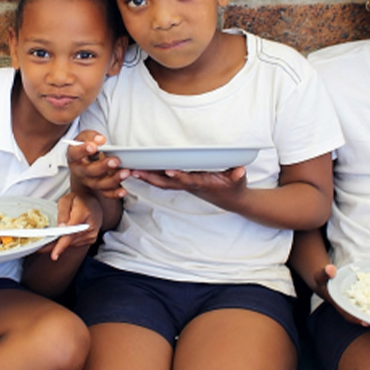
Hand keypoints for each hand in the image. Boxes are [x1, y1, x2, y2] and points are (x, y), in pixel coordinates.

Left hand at [38, 192, 102, 259]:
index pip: (71, 232)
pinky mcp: (91, 239)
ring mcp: (91, 234)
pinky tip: (66, 233)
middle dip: (54, 244)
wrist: (93, 202)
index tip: (54, 254)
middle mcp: (89, 226)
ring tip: (55, 233)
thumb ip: (62, 213)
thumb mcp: (66, 200)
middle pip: (69, 240)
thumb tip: (60, 228)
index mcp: (83, 213)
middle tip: (40, 246)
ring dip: (61, 242)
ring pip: (71, 244)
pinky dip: (67, 241)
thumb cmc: (78, 200)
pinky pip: (75, 244)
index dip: (61, 245)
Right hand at [67, 131, 128, 199]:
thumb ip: (91, 136)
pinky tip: (123, 190)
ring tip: (125, 172)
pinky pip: (106, 194)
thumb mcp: (85, 138)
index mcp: (74, 157)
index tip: (93, 147)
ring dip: (113, 179)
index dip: (83, 150)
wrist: (85, 164)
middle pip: (89, 171)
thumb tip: (101, 140)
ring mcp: (89, 182)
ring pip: (99, 184)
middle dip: (103, 166)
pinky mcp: (99, 189)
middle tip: (115, 160)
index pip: (75, 154)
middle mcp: (80, 171)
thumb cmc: (86, 148)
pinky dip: (115, 193)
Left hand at [130, 166, 246, 205]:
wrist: (231, 200)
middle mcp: (189, 186)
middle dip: (151, 178)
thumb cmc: (233, 188)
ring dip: (146, 177)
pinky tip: (140, 171)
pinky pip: (164, 181)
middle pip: (167, 183)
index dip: (178, 176)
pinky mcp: (182, 184)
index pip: (187, 180)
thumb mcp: (238, 180)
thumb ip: (237, 175)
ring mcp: (184, 186)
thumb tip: (239, 170)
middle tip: (135, 171)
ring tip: (130, 170)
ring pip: (162, 183)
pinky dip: (151, 177)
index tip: (168, 171)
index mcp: (201, 184)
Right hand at [311, 264, 366, 325]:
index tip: (365, 323)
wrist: (322, 281)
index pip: (347, 314)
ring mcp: (351, 302)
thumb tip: (331, 269)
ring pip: (362, 309)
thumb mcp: (321, 275)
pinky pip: (365, 302)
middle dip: (369, 318)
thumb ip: (325, 272)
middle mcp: (345, 305)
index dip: (356, 319)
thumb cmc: (322, 279)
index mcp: (337, 303)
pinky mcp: (355, 298)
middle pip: (358, 315)